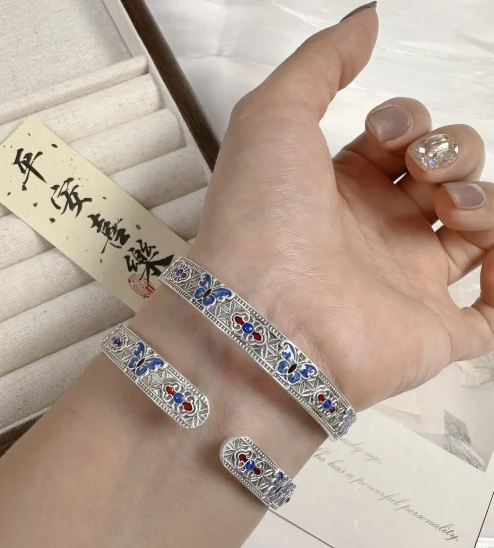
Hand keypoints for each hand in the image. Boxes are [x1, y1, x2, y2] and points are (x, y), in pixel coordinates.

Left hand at [190, 5, 493, 410]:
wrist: (265, 317)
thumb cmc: (260, 220)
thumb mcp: (272, 117)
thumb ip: (320, 63)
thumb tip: (366, 22)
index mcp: (340, 188)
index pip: (399, 142)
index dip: (409, 120)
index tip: (386, 131)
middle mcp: (376, 235)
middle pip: (445, 177)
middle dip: (452, 151)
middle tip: (423, 168)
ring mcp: (406, 285)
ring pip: (477, 231)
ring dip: (484, 199)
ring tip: (452, 207)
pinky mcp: (433, 334)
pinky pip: (490, 313)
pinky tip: (490, 250)